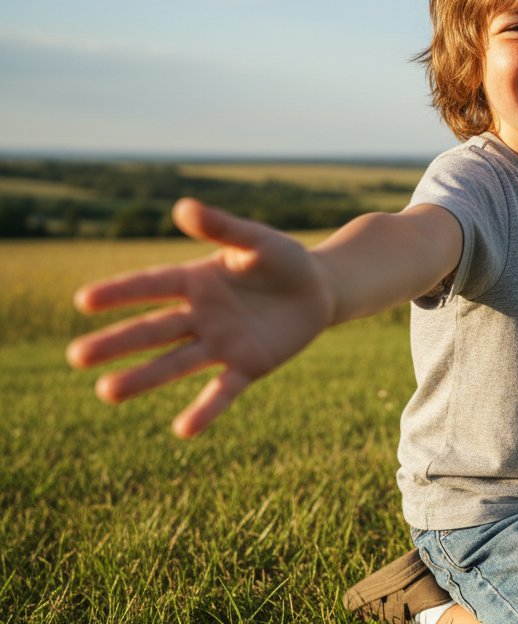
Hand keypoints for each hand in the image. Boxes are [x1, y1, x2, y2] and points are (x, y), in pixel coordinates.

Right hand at [66, 198, 334, 438]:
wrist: (320, 290)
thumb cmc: (284, 260)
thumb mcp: (258, 240)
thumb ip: (223, 227)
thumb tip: (183, 206)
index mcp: (197, 280)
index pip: (151, 286)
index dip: (119, 292)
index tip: (82, 301)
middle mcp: (201, 315)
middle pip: (153, 330)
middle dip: (117, 343)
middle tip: (77, 357)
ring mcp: (221, 343)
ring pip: (175, 362)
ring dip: (143, 378)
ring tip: (106, 393)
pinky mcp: (248, 366)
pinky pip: (223, 390)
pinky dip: (205, 410)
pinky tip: (183, 430)